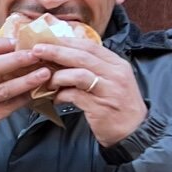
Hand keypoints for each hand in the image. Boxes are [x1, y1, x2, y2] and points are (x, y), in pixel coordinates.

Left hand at [26, 39, 146, 146]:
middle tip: (37, 50)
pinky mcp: (100, 107)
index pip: (90, 46)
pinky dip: (61, 95)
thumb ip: (94, 68)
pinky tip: (54, 98)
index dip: (67, 41)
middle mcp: (115, 74)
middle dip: (57, 51)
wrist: (134, 132)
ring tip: (46, 80)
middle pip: (82, 56)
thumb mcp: (112, 81)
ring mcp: (109, 90)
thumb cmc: (119, 105)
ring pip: (78, 75)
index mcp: (118, 64)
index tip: (48, 39)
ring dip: (58, 76)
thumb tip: (65, 57)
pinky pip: (75, 96)